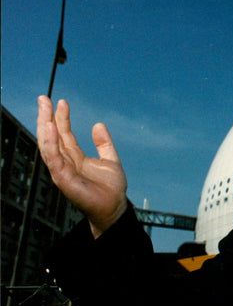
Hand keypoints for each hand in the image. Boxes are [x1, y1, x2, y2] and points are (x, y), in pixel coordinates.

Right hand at [37, 96, 127, 237]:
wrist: (114, 207)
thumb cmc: (111, 189)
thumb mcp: (111, 160)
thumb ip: (104, 143)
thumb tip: (98, 125)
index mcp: (75, 157)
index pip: (63, 134)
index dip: (61, 117)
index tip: (61, 101)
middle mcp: (65, 162)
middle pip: (51, 136)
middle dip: (46, 117)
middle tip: (44, 98)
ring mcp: (62, 170)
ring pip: (48, 145)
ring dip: (45, 126)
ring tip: (45, 109)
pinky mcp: (63, 178)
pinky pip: (53, 158)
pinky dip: (50, 143)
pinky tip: (50, 127)